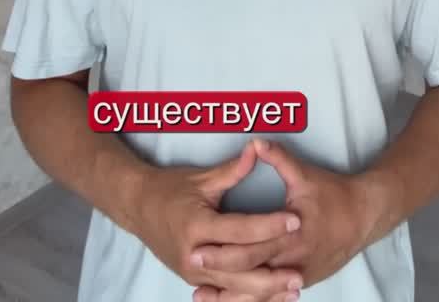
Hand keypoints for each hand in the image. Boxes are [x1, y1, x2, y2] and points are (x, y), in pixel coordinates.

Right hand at [135, 140, 303, 299]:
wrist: (138, 207)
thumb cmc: (169, 189)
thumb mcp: (201, 178)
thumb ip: (232, 170)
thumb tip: (257, 150)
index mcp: (197, 224)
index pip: (240, 229)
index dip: (269, 226)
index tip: (295, 221)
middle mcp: (194, 253)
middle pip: (239, 267)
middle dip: (271, 269)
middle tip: (300, 269)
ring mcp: (193, 272)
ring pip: (233, 288)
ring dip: (264, 290)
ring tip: (293, 288)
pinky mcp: (194, 280)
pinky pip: (225, 294)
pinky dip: (248, 297)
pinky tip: (270, 296)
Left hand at [191, 137, 373, 300]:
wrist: (364, 217)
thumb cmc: (333, 194)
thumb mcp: (305, 175)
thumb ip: (279, 159)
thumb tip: (255, 143)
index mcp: (292, 233)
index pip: (252, 246)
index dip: (223, 250)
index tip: (197, 247)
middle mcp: (295, 259)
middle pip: (251, 272)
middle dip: (220, 271)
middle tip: (191, 265)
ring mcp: (299, 275)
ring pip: (260, 292)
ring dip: (231, 295)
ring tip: (200, 295)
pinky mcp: (302, 281)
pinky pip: (271, 297)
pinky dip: (249, 300)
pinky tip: (228, 299)